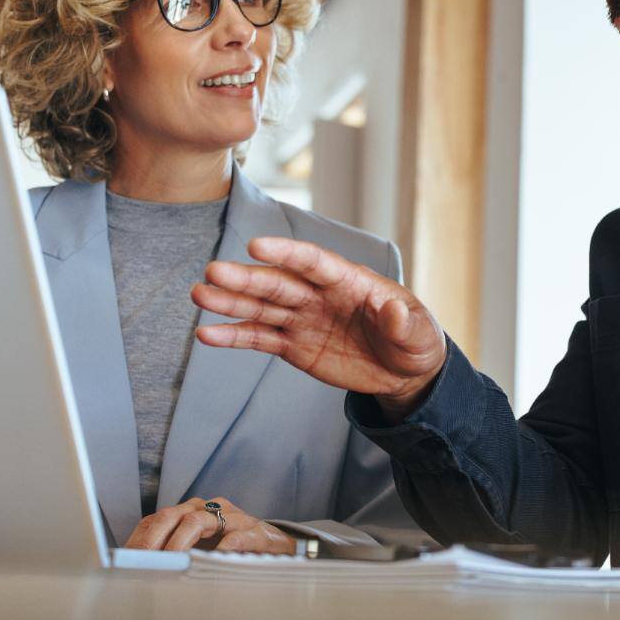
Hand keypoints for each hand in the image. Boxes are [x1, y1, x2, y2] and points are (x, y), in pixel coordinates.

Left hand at [123, 496, 295, 553]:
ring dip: (179, 544)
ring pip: (197, 522)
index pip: (158, 519)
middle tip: (144, 563)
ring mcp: (231, 516)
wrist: (277, 546)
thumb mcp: (201, 549)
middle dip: (154, 540)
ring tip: (170, 563)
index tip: (127, 560)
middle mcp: (207, 508)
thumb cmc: (232, 549)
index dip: (141, 539)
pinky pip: (235, 535)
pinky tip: (211, 561)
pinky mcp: (254, 530)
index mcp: (191, 511)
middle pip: (172, 516)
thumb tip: (141, 573)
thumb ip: (175, 555)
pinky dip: (220, 547)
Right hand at [190, 236, 447, 417]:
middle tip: (213, 272)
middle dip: (246, 279)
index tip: (256, 247)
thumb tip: (392, 310)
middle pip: (278, 283)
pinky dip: (233, 336)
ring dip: (230, 302)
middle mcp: (319, 295)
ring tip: (198, 295)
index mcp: (350, 281)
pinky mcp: (292, 344)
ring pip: (261, 308)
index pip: (314, 262)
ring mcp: (302, 318)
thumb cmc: (416, 342)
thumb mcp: (421, 335)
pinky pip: (259, 339)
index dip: (287, 253)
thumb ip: (405, 323)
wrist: (403, 372)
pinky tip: (206, 334)